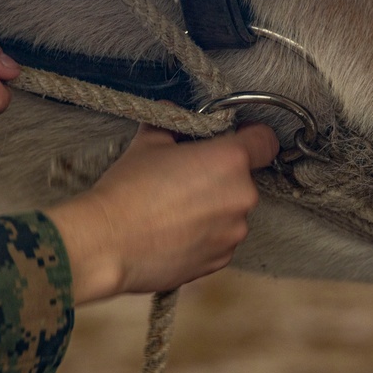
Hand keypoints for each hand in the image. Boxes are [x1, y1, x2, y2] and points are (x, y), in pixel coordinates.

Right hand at [45, 123, 279, 303]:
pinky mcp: (221, 260)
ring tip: (175, 212)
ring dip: (213, 209)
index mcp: (230, 160)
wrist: (107, 244)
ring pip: (232, 211)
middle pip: (243, 179)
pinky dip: (205, 235)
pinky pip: (221, 239)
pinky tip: (175, 234)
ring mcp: (234, 232)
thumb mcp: (147, 144)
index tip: (234, 139)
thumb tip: (172, 113)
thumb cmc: (127, 190)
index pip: (265, 142)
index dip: (252, 137)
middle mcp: (242, 196)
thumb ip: (171, 124)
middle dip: (220, 177)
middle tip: (185, 179)